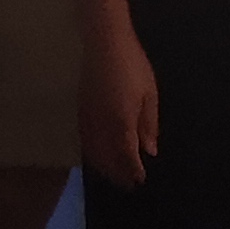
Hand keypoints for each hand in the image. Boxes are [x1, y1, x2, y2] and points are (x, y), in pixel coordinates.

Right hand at [79, 21, 160, 187]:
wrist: (104, 43)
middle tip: (128, 185)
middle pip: (107, 158)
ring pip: (93, 152)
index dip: (133, 171)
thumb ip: (148, 125)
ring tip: (113, 175)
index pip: (126, 156)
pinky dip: (91, 153)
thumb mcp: (149, 94)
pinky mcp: (80, 110)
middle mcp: (102, 125)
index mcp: (122, 122)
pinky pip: (84, 140)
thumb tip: (149, 150)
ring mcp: (88, 118)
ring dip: (103, 167)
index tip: (139, 180)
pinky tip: (97, 155)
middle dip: (118, 173)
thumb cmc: (133, 66)